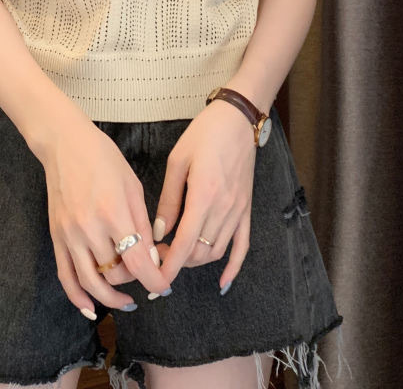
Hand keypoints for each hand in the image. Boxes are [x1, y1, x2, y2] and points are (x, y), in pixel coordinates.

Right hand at [40, 117, 171, 316]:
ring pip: (91, 283)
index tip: (164, 285)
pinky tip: (92, 307)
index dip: (154, 279)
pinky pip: (65, 277)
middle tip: (146, 274)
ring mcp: (69, 235)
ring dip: (110, 298)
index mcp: (113, 213)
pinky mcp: (56, 237)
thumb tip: (151, 257)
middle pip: (115, 275)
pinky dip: (77, 297)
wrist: (65, 144)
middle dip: (135, 281)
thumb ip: (142, 224)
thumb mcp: (133, 186)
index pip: (136, 263)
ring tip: (127, 301)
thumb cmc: (103, 158)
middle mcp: (89, 229)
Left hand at [153, 100, 256, 289]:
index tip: (156, 279)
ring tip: (177, 254)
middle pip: (200, 251)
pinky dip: (233, 267)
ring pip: (217, 251)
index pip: (186, 243)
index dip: (170, 265)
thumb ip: (169, 200)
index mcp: (204, 195)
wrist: (237, 120)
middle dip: (177, 261)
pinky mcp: (247, 209)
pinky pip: (243, 245)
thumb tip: (159, 231)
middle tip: (157, 254)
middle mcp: (224, 208)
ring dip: (196, 260)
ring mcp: (238, 211)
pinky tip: (222, 282)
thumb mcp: (178, 162)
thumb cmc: (204, 134)